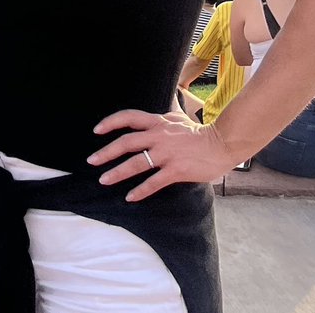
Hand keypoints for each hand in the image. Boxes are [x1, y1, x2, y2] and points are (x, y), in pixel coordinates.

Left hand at [88, 108, 237, 201]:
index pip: (130, 117)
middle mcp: (160, 136)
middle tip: (92, 161)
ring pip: (137, 163)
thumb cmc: (201, 133)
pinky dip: (140, 190)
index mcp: (159, 122)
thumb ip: (162, 120)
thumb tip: (150, 119)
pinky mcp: (176, 170)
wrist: (222, 143)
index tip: (97, 130)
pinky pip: (154, 182)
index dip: (111, 122)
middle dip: (107, 152)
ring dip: (117, 172)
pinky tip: (130, 197)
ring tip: (104, 180)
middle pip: (127, 142)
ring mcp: (167, 153)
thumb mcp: (178, 119)